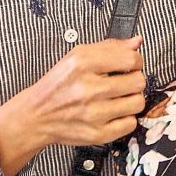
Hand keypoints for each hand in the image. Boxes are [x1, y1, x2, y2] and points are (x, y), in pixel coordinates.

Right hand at [0, 37, 146, 175]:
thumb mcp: (76, 57)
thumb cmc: (58, 85)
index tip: (130, 65)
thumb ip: (109, 47)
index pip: (131, 59)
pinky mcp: (98, 133)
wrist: (36, 116)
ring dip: (132, 99)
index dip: (135, 61)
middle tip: (123, 82)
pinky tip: (114, 113)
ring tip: (119, 98)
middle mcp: (88, 89)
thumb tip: (137, 42)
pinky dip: (125, 118)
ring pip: (138, 103)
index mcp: (82, 64)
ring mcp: (93, 113)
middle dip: (134, 80)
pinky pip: (131, 123)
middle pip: (138, 81)